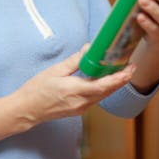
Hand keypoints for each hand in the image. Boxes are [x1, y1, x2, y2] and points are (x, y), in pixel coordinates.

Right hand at [12, 44, 135, 126]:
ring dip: (113, 84)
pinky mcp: (78, 109)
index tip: (130, 69)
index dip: (119, 78)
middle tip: (130, 66)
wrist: (27, 109)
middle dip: (121, 79)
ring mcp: (81, 108)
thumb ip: (75, 61)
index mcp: (75, 91)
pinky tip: (104, 80)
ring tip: (121, 71)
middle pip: (108, 91)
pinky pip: (95, 98)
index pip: (104, 85)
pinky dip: (103, 89)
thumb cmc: (37, 89)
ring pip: (103, 95)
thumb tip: (89, 49)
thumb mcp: (55, 71)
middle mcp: (82, 102)